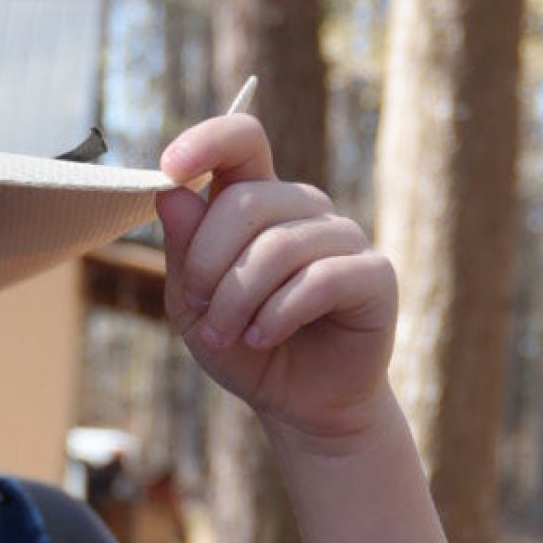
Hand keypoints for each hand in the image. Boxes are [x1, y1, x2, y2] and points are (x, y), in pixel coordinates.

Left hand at [157, 110, 395, 449]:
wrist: (300, 402)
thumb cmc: (245, 345)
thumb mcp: (194, 304)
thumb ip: (184, 249)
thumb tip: (172, 193)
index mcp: (259, 200)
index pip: (242, 139)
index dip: (206, 141)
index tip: (168, 167)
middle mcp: (304, 208)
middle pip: (247, 201)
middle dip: (207, 263)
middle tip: (198, 311)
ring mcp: (343, 237)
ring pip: (279, 246)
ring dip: (238, 300)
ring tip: (226, 336)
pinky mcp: (374, 274)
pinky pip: (319, 279)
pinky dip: (278, 314)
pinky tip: (262, 338)